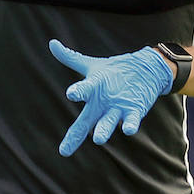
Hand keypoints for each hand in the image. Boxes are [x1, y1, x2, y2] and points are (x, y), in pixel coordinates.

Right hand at [48, 39, 172, 156]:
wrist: (142, 72)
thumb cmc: (113, 72)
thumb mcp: (92, 64)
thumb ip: (71, 58)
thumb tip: (51, 43)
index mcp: (92, 91)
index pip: (83, 91)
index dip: (78, 92)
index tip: (72, 94)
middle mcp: (102, 105)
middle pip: (87, 121)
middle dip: (77, 135)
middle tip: (65, 149)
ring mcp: (118, 110)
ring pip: (108, 123)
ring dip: (103, 130)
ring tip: (98, 139)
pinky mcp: (134, 112)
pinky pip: (131, 121)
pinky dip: (130, 125)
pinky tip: (129, 130)